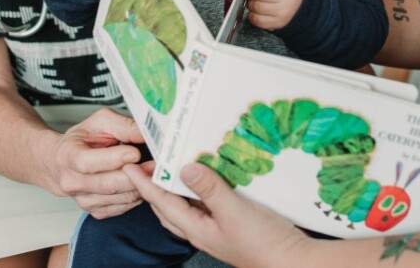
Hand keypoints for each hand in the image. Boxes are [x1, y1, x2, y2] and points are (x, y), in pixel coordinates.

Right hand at [49, 107, 153, 218]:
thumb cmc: (82, 139)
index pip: (89, 163)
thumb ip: (123, 125)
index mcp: (69, 156)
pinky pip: (122, 208)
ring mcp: (83, 200)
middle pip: (107, 184)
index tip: (135, 153)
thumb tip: (146, 133)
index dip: (114, 159)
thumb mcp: (99, 122)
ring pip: (118, 198)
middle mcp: (73, 182)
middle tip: (155, 164)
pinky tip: (142, 182)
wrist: (60, 163)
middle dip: (135, 175)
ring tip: (154, 172)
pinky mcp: (96, 211)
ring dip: (140, 186)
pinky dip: (136, 196)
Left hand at [126, 162, 310, 267]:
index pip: (162, 202)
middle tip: (147, 162)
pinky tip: (208, 176)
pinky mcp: (230, 223)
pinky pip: (205, 203)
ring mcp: (215, 228)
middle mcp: (201, 230)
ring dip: (175, 186)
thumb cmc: (262, 242)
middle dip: (154, 186)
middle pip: (167, 206)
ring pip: (185, 205)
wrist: (291, 261)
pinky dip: (199, 188)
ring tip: (172, 165)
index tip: (128, 167)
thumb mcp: (234, 211)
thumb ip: (210, 189)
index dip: (144, 184)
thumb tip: (184, 169)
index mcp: (196, 229)